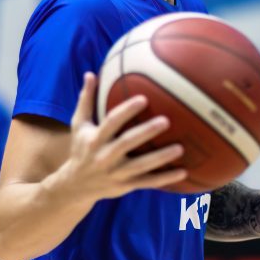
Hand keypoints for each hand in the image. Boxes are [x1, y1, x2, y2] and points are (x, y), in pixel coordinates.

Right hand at [59, 72, 187, 200]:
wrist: (76, 185)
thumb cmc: (81, 148)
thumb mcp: (78, 125)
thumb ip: (86, 100)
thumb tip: (90, 74)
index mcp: (94, 139)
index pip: (111, 122)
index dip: (126, 111)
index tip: (143, 99)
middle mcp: (105, 157)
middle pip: (127, 143)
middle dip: (146, 132)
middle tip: (166, 121)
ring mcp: (116, 173)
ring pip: (141, 166)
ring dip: (161, 157)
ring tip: (180, 148)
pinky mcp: (126, 185)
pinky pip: (148, 182)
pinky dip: (165, 179)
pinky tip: (183, 172)